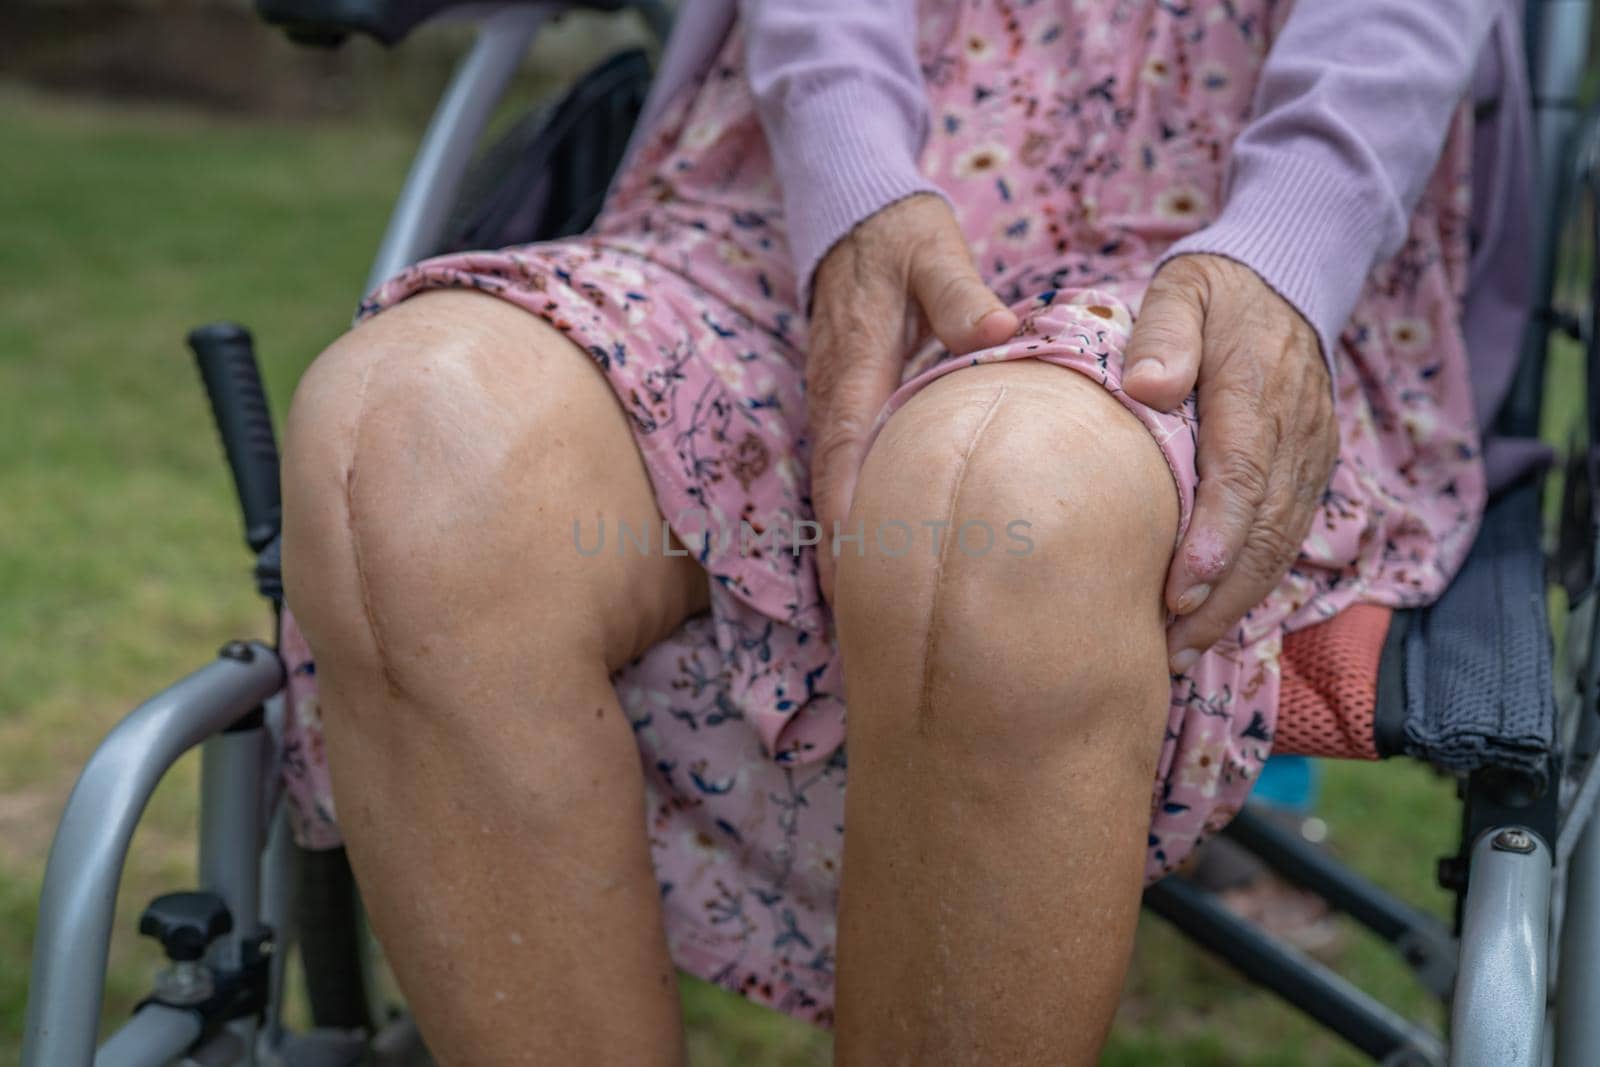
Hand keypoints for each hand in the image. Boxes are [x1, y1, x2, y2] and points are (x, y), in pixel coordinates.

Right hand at [807, 193, 1017, 600]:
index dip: (848, 513)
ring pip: (837, 479)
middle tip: (864, 616)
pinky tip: (880, 542)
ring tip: (867, 603)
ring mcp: (837, 397)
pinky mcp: (848, 398)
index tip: (857, 568)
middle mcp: (836, 391)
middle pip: (833, 484)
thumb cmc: (899, 233)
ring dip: (847, 535)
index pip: (844, 452)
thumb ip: (960, 292)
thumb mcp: (933, 249)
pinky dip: (856, 505)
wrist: (855, 210)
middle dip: (842, 549)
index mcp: (856, 366)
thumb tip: (1000, 332)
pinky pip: (847, 462)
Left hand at [1122, 254, 1336, 670]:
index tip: (1181, 588)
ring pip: (1279, 546)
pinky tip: (1211, 618)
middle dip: (1220, 597)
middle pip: (1265, 531)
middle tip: (1170, 647)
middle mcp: (1293, 436)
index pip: (1242, 477)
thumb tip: (1146, 387)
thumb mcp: (1184, 290)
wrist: (1289, 282)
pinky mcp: (1307, 473)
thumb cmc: (1218, 293)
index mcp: (1256, 394)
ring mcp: (1307, 458)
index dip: (1215, 539)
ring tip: (1182, 651)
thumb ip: (1165, 332)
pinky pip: (1286, 538)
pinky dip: (1250, 584)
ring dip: (1235, 603)